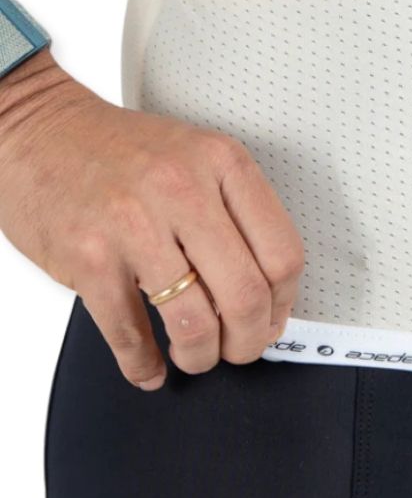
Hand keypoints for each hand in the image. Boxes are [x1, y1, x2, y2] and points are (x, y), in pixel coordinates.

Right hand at [0, 51, 304, 390]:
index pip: (282, 253)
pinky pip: (129, 332)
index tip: (273, 318)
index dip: (284, 302)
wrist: (39, 130)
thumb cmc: (121, 150)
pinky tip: (149, 367)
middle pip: (246, 295)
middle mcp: (183, 189)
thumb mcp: (198, 158)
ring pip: (193, 323)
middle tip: (240, 348)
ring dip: (200, 356)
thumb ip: (237, 213)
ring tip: (195, 355)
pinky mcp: (88, 257)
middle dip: (249, 341)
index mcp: (222, 163)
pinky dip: (143, 363)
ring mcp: (133, 224)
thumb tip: (267, 292)